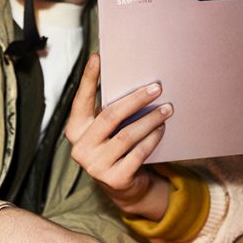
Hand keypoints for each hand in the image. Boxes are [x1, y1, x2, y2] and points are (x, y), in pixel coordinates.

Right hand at [65, 53, 171, 220]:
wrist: (123, 186)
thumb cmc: (116, 146)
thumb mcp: (107, 129)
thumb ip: (109, 109)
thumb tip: (129, 78)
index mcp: (75, 131)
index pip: (81, 100)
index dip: (89, 78)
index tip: (98, 57)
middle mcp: (80, 148)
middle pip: (111, 116)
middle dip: (136, 99)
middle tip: (156, 87)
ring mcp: (96, 166)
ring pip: (128, 135)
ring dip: (151, 119)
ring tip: (167, 109)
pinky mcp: (115, 179)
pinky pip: (138, 153)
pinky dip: (152, 139)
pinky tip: (161, 128)